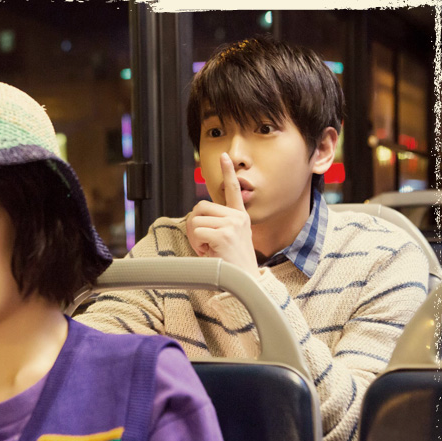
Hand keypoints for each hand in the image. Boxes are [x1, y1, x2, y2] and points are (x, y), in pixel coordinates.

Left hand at [187, 153, 259, 277]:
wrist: (246, 283)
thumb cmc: (234, 265)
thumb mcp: (229, 240)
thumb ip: (218, 224)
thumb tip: (198, 217)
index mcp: (240, 217)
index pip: (233, 190)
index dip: (227, 172)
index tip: (224, 156)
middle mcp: (238, 218)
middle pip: (200, 206)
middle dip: (195, 224)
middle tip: (203, 242)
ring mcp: (232, 225)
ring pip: (196, 219)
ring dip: (195, 237)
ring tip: (207, 249)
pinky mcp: (224, 234)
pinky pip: (197, 231)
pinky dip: (196, 244)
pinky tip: (209, 253)